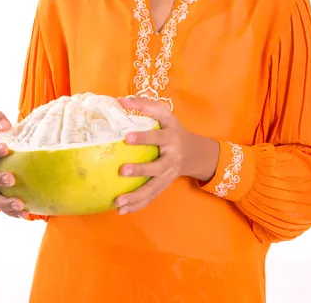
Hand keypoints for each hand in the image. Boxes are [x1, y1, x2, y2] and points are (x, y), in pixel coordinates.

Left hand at [115, 97, 219, 213]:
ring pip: (153, 188)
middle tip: (122, 170)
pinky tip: (120, 210)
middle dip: (140, 170)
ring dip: (135, 196)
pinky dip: (136, 205)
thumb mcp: (164, 113)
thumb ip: (144, 105)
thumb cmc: (172, 128)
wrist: (193, 152)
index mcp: (171, 137)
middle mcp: (171, 158)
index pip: (157, 137)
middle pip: (157, 167)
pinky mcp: (164, 186)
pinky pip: (150, 198)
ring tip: (118, 202)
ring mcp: (168, 175)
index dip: (143, 137)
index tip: (126, 137)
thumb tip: (120, 100)